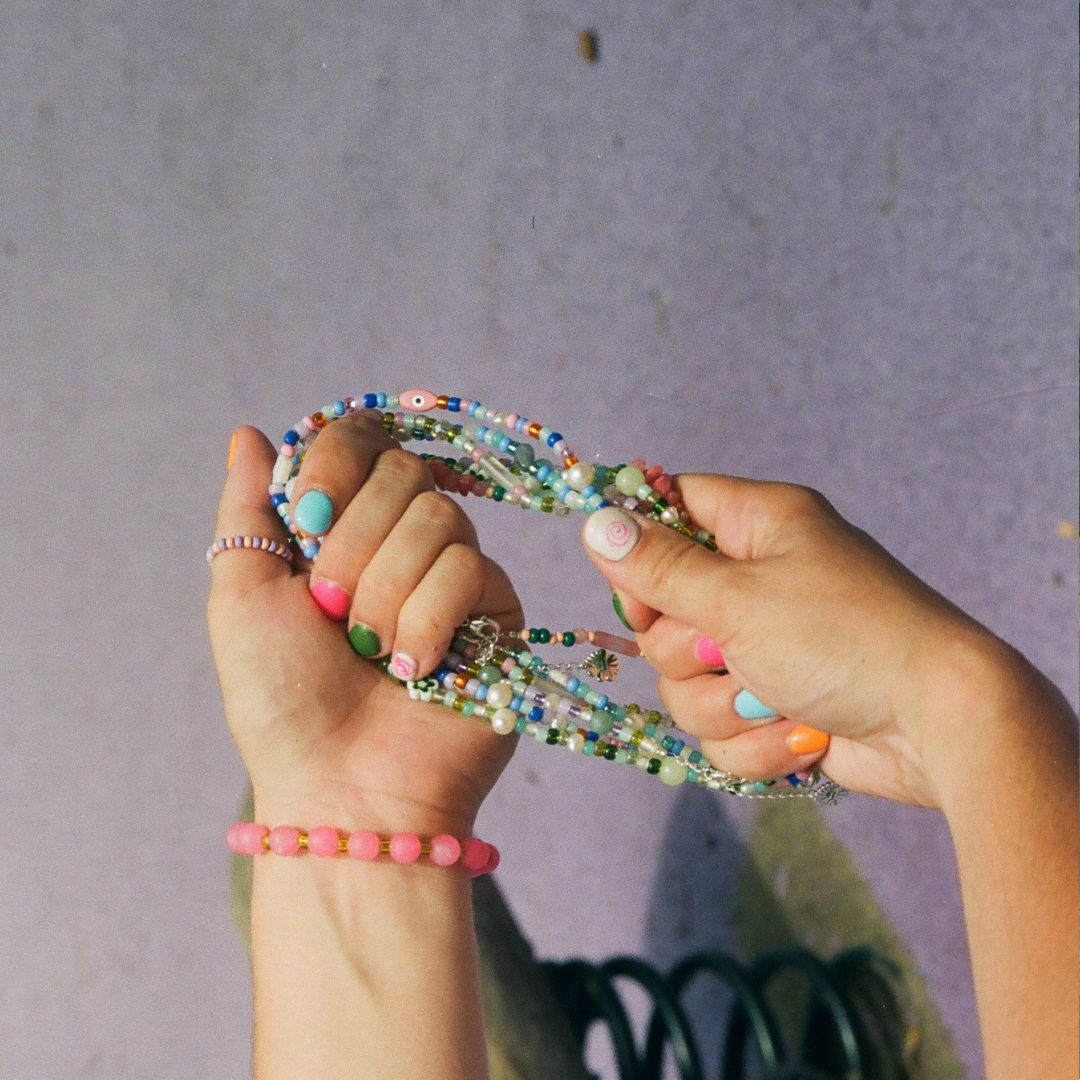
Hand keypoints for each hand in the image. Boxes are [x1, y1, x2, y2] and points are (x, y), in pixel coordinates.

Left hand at [207, 415, 522, 835]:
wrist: (342, 785)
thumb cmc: (282, 701)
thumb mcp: (242, 596)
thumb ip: (249, 507)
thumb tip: (249, 432)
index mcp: (340, 527)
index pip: (362, 439)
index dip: (338, 462)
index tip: (309, 515)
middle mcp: (400, 541)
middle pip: (404, 472)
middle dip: (353, 546)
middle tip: (332, 612)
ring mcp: (452, 575)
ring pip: (440, 518)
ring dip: (387, 592)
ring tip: (371, 652)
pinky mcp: (496, 611)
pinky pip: (471, 570)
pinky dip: (428, 622)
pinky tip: (415, 671)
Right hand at [582, 475, 1022, 806]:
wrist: (939, 725)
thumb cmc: (846, 638)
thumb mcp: (739, 597)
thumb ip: (659, 567)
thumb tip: (595, 523)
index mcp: (759, 526)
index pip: (670, 510)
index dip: (640, 550)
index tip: (641, 591)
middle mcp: (759, 579)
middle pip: (662, 612)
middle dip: (688, 652)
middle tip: (728, 650)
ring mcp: (768, 644)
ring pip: (685, 681)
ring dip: (724, 704)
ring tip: (778, 700)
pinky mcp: (776, 702)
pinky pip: (721, 726)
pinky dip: (754, 739)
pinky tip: (802, 734)